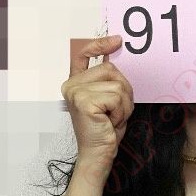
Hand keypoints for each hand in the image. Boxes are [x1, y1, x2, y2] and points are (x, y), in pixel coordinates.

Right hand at [61, 34, 134, 179]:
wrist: (98, 155)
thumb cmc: (104, 131)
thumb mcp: (109, 101)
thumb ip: (109, 81)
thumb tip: (117, 58)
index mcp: (76, 83)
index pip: (84, 54)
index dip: (100, 45)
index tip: (117, 41)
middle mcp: (72, 85)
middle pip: (110, 69)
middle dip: (123, 90)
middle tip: (116, 111)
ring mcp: (76, 92)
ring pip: (117, 84)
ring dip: (124, 104)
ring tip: (112, 118)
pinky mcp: (84, 101)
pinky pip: (117, 96)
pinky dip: (121, 111)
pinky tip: (110, 122)